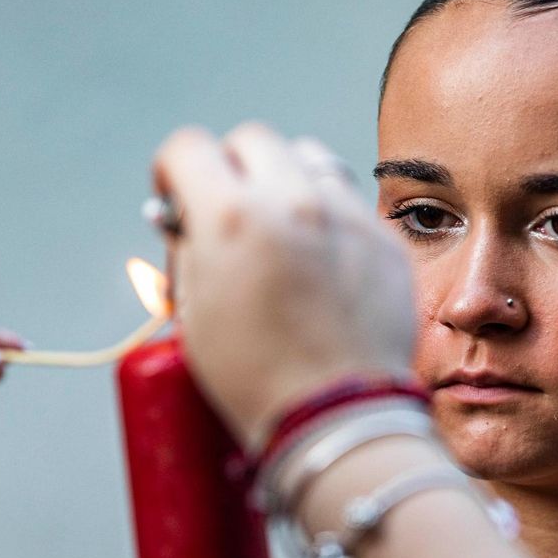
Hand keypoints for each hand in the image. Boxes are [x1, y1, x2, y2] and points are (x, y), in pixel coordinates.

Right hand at [151, 123, 414, 448]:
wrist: (337, 416)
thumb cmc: (254, 377)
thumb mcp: (195, 313)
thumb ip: (187, 251)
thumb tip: (180, 216)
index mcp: (230, 217)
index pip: (188, 147)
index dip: (173, 172)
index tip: (177, 197)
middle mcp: (291, 201)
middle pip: (252, 141)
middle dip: (232, 168)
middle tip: (229, 211)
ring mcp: (345, 215)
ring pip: (308, 158)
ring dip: (286, 179)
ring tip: (279, 228)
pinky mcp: (383, 238)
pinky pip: (349, 200)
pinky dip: (327, 215)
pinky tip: (320, 259)